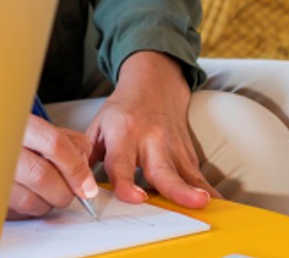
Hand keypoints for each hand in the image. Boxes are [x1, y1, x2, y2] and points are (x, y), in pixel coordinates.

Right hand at [6, 115, 98, 219]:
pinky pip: (17, 212)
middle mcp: (3, 146)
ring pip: (29, 200)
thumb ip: (73, 145)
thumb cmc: (22, 139)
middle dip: (64, 191)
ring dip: (46, 203)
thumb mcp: (49, 130)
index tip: (87, 186)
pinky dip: (30, 209)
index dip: (76, 169)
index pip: (55, 145)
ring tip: (45, 192)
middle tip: (67, 191)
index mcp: (22, 125)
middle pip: (42, 176)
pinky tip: (30, 195)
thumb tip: (85, 173)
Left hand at [86, 51, 218, 209]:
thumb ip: (85, 156)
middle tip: (188, 202)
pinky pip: (198, 175)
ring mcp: (172, 146)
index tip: (134, 198)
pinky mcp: (187, 153)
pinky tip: (216, 204)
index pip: (122, 162)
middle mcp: (150, 139)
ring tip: (206, 204)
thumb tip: (72, 184)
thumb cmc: (122, 111)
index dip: (126, 182)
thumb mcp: (98, 126)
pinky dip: (206, 189)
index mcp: (123, 132)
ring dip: (195, 190)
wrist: (154, 84)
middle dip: (175, 188)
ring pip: (185, 173)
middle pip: (163, 168)